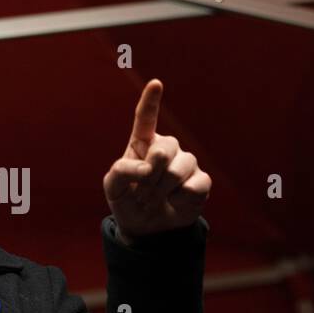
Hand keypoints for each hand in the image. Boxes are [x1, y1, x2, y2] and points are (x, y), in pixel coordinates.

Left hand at [103, 79, 210, 242]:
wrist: (145, 228)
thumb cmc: (127, 200)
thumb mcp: (112, 187)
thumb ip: (120, 172)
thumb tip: (147, 168)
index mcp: (142, 144)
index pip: (146, 118)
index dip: (151, 101)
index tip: (155, 84)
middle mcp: (165, 149)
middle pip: (166, 148)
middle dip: (152, 174)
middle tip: (143, 192)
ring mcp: (185, 163)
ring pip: (181, 166)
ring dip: (164, 189)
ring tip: (156, 199)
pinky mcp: (201, 180)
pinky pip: (197, 183)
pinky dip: (182, 198)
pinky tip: (176, 202)